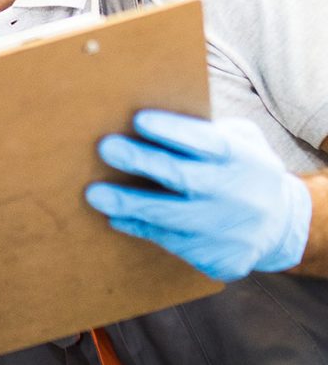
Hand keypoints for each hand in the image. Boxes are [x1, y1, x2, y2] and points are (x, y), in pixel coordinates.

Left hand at [85, 110, 311, 281]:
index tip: (138, 119)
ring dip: (129, 204)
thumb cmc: (242, 169)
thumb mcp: (241, 141)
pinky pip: (170, 242)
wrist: (282, 226)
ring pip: (170, 217)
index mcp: (243, 158)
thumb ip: (207, 130)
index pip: (207, 141)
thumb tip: (151, 118)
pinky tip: (117, 219)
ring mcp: (229, 230)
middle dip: (142, 161)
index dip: (173, 130)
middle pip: (183, 177)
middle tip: (107, 148)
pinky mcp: (219, 258)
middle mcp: (238, 195)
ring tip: (95, 194)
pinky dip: (140, 228)